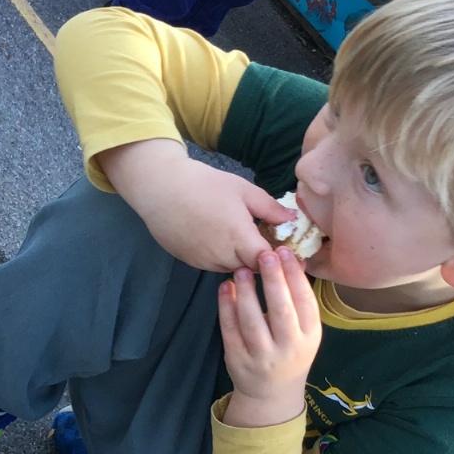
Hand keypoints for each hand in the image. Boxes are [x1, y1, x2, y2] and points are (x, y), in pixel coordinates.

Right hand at [99, 139, 295, 271]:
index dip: (278, 257)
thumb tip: (293, 220)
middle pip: (251, 269)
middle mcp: (222, 256)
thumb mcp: (243, 190)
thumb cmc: (204, 184)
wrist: (160, 188)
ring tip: (240, 238)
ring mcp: (204, 262)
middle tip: (265, 241)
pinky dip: (221, 257)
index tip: (286, 249)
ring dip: (240, 259)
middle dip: (260, 259)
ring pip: (232, 269)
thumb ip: (270, 208)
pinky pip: (213, 265)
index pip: (268, 262)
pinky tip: (218, 237)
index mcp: (239, 238)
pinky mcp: (190, 262)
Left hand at [220, 247, 321, 428]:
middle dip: (274, 281)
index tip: (285, 251)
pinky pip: (230, 330)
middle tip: (265, 254)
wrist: (272, 394)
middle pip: (281, 311)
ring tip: (242, 270)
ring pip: (252, 322)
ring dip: (246, 293)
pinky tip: (225, 288)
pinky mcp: (238, 360)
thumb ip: (298, 300)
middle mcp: (289, 348)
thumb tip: (293, 258)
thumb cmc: (290, 352)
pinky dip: (226, 308)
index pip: (305, 302)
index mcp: (310, 336)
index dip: (295, 276)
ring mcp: (262, 356)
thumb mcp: (304, 330)